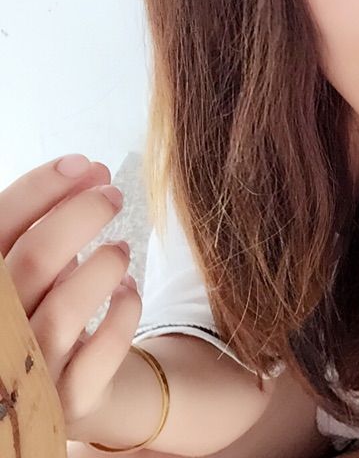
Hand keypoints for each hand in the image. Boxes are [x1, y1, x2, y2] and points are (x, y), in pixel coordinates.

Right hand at [0, 154, 141, 437]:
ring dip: (103, 266)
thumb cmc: (38, 307)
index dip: (40, 188)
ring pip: (65, 310)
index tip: (84, 163)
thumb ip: (42, 224)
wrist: (57, 381)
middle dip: (80, 216)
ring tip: (120, 247)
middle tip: (113, 194)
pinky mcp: (69, 399)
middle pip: (33, 261)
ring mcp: (30, 370)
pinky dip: (123, 314)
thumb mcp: (27, 265)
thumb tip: (88, 170)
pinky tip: (128, 289)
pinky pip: (102, 355)